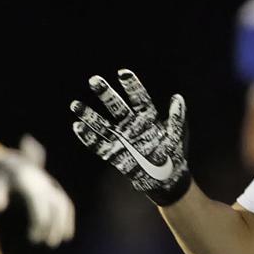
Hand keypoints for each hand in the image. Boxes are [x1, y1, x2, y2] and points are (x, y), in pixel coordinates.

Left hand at [0, 134, 75, 246]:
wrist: (13, 162)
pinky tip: (67, 234)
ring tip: (62, 241)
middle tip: (50, 244)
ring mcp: (52, 186)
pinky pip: (66, 204)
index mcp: (30, 183)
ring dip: (64, 223)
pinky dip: (68, 218)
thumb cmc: (2, 175)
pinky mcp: (56, 189)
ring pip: (63, 206)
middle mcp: (44, 184)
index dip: (39, 222)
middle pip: (54, 206)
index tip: (34, 239)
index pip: (39, 204)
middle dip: (55, 225)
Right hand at [70, 70, 191, 206]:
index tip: (123, 73)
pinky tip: (77, 127)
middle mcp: (132, 126)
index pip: (138, 99)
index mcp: (148, 119)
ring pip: (103, 124)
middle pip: (116, 107)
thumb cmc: (174, 156)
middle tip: (94, 80)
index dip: (131, 86)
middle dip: (105, 94)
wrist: (167, 180)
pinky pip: (99, 145)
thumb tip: (178, 98)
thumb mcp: (177, 136)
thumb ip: (176, 118)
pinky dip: (88, 137)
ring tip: (75, 105)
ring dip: (89, 115)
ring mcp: (122, 140)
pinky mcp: (115, 155)